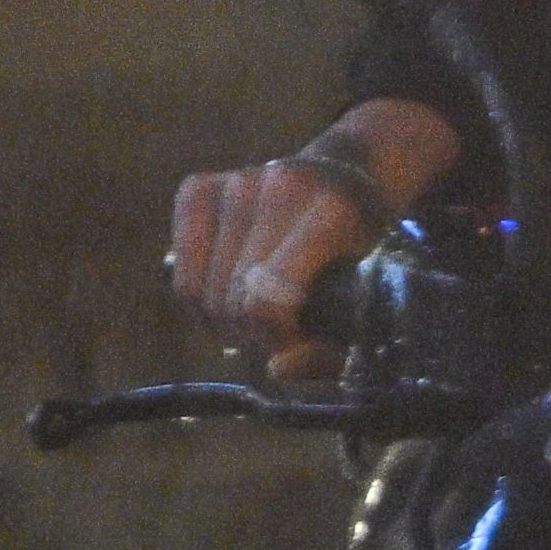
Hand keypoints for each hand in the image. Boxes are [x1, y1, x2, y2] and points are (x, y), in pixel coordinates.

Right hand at [163, 98, 454, 381]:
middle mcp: (279, 186)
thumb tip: (277, 369)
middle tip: (276, 332)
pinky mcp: (199, 187)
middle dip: (251, 332)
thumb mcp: (369, 300)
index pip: (269, 297)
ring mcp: (235, 183)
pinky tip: (228, 299)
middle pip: (234, 299)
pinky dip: (199, 302)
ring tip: (255, 318)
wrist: (344, 180)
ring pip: (202, 291)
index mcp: (333, 210)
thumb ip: (334, 349)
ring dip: (224, 322)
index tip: (295, 342)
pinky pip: (181, 273)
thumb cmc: (359, 253)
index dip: (276, 336)